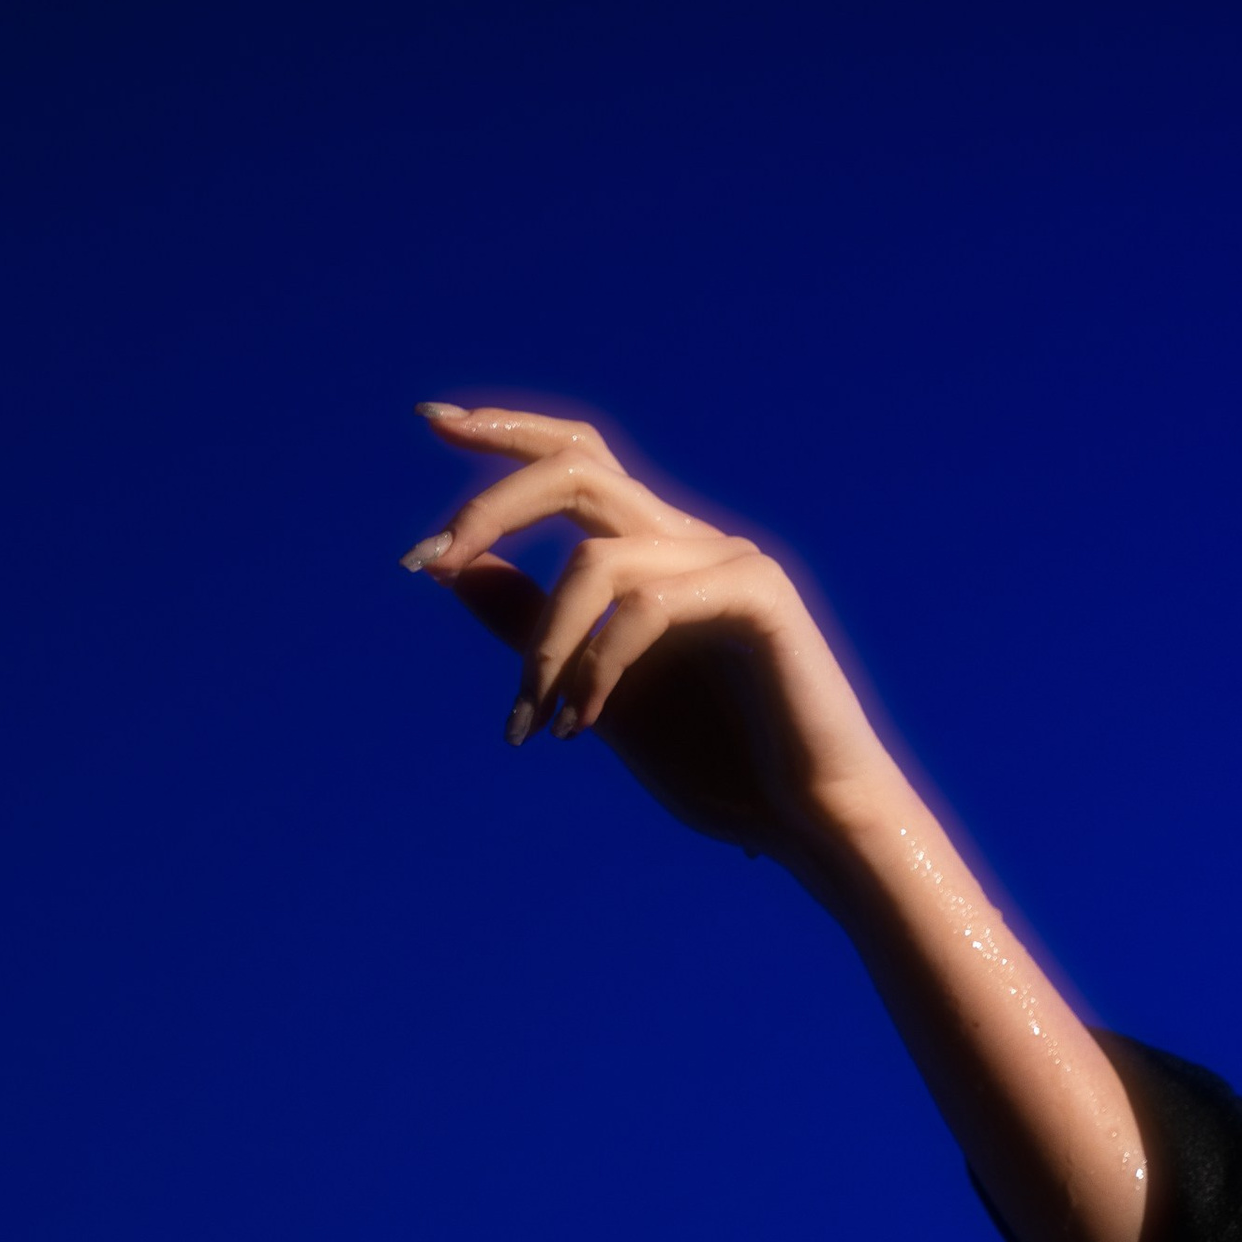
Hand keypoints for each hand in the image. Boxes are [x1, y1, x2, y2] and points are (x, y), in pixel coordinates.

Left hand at [399, 402, 893, 870]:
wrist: (813, 823)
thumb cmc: (719, 766)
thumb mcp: (594, 696)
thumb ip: (532, 629)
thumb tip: (454, 568)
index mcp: (656, 555)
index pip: (576, 460)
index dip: (505, 433)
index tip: (429, 417)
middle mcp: (691, 541)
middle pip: (576, 469)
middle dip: (488, 505)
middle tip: (428, 560)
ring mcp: (729, 562)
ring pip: (595, 557)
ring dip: (541, 645)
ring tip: (530, 724)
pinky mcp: (758, 598)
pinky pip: (646, 607)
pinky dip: (598, 667)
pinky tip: (584, 727)